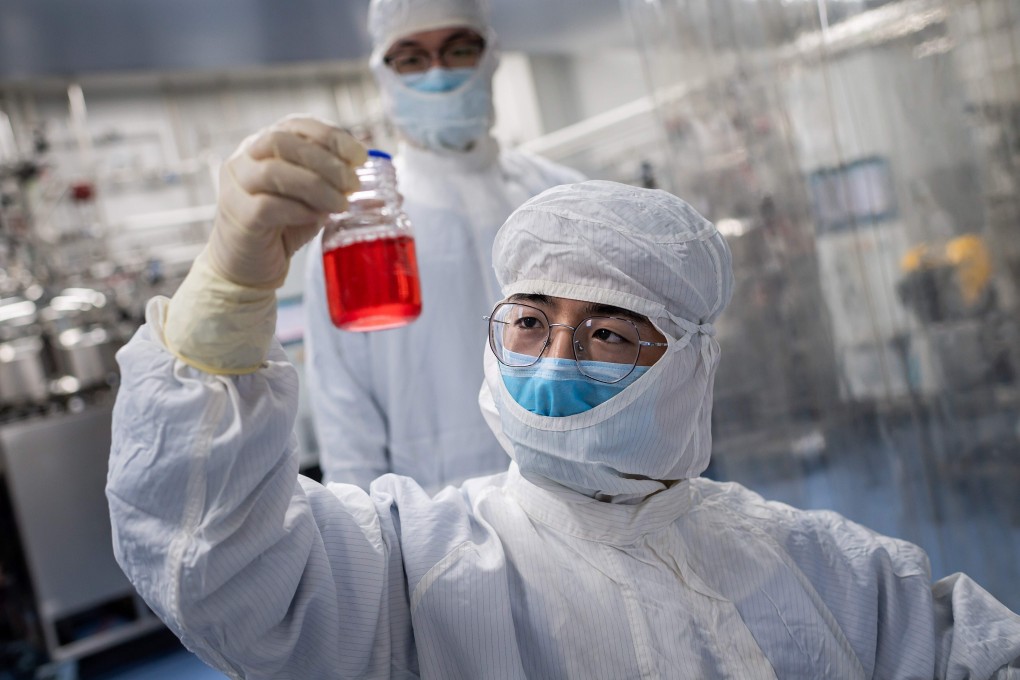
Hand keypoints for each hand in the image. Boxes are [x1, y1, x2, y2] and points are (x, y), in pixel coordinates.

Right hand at [207, 115, 367, 288]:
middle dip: (325, 160)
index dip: (330, 136)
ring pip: (273, 171)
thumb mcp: (313, 198)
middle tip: (352, 183)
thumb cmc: (283, 226)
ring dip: (315, 186)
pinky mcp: (237, 215)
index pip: (296, 124)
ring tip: (340, 204)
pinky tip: (316, 217)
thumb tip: (359, 174)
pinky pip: (266, 206)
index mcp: (264, 144)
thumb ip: (330, 182)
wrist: (250, 266)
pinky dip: (298, 209)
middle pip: (281, 141)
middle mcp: (245, 158)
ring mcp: (235, 185)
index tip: (360, 156)